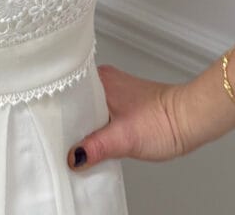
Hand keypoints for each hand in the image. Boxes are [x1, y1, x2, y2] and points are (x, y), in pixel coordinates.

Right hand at [66, 63, 188, 170]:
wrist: (189, 119)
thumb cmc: (163, 120)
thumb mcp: (123, 138)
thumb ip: (95, 147)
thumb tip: (73, 156)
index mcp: (99, 79)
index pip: (66, 91)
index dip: (54, 110)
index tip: (46, 126)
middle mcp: (104, 81)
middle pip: (74, 101)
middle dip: (66, 121)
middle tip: (57, 139)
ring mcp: (113, 92)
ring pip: (86, 109)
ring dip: (81, 126)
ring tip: (73, 142)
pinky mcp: (122, 104)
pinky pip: (98, 114)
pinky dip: (94, 128)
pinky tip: (93, 141)